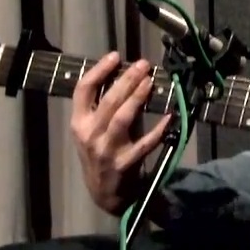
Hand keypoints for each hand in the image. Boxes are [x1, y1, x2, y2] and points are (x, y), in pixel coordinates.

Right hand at [70, 52, 169, 214]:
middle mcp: (89, 135)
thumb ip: (106, 105)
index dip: (98, 70)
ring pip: (122, 119)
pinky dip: (159, 130)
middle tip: (143, 64)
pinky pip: (145, 144)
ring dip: (137, 98)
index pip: (82, 91)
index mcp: (79, 123)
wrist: (105, 193)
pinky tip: (170, 117)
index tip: (115, 56)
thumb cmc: (102, 152)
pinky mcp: (125, 164)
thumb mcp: (94, 129)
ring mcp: (106, 150)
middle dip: (126, 80)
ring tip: (150, 81)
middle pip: (107, 101)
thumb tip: (129, 74)